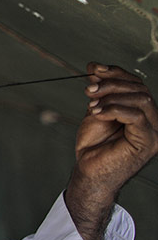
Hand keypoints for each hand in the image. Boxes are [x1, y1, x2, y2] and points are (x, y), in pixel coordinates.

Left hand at [65, 62, 157, 239]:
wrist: (90, 171)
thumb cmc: (95, 145)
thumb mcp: (96, 111)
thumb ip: (99, 92)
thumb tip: (95, 67)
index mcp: (142, 111)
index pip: (135, 83)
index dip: (115, 72)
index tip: (92, 69)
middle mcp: (153, 120)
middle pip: (139, 88)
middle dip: (111, 84)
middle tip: (88, 90)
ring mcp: (154, 132)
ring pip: (141, 99)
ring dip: (112, 96)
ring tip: (91, 104)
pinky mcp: (148, 141)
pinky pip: (138, 116)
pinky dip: (115, 109)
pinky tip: (97, 113)